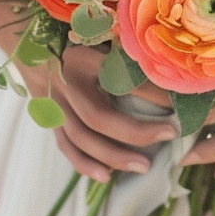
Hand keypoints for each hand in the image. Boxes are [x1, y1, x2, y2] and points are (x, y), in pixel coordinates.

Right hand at [18, 44, 178, 183]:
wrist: (35, 48)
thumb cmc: (80, 41)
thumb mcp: (104, 39)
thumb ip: (129, 53)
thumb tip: (171, 70)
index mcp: (81, 57)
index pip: (121, 78)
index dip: (151, 92)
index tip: (179, 102)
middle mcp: (65, 83)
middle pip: (97, 116)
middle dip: (135, 132)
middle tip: (169, 135)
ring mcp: (54, 105)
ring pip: (81, 138)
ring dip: (113, 156)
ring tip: (144, 166)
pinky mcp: (51, 120)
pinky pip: (67, 147)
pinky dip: (85, 164)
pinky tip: (107, 176)